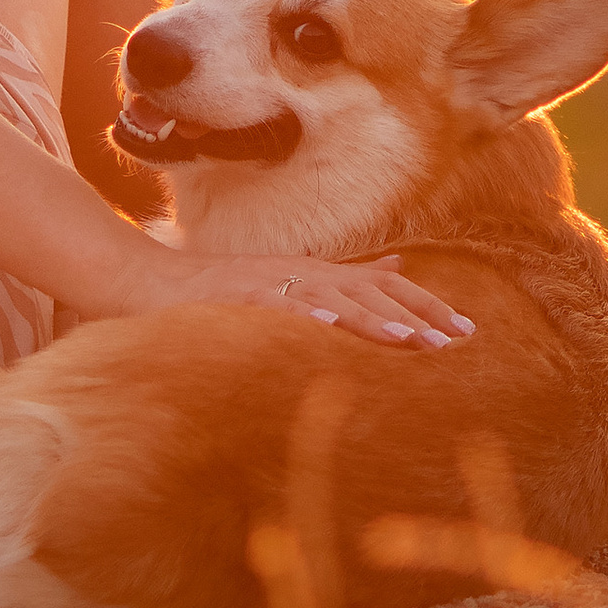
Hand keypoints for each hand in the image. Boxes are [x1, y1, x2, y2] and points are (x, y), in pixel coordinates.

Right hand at [124, 249, 475, 347]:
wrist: (141, 281)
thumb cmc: (214, 295)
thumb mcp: (286, 286)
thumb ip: (340, 280)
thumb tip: (394, 268)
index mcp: (313, 276)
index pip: (382, 286)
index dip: (425, 305)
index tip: (465, 332)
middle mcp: (297, 274)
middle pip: (368, 288)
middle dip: (416, 312)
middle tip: (460, 339)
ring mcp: (265, 284)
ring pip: (328, 298)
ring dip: (371, 318)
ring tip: (409, 339)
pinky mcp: (233, 297)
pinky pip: (271, 304)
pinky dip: (299, 313)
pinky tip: (324, 327)